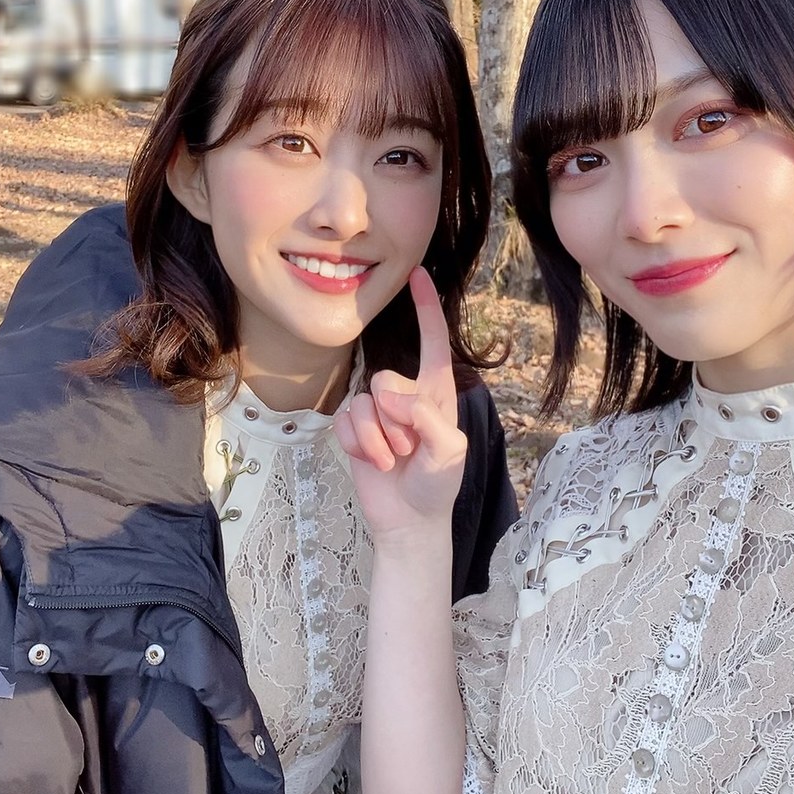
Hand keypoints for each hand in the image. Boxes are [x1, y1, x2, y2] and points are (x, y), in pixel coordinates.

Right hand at [335, 267, 466, 544]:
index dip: (425, 307)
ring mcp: (376, 410)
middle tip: (411, 450)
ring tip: (395, 460)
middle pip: (384, 380)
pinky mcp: (353, 428)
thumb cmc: (439, 484)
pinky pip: (343, 421)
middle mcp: (404, 393)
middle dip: (395, 421)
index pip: (431, 340)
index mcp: (436, 390)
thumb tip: (389, 395)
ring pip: (361, 404)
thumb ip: (427, 417)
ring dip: (377, 440)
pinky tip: (374, 462)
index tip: (417, 274)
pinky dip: (358, 446)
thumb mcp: (450, 451)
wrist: (409, 520)